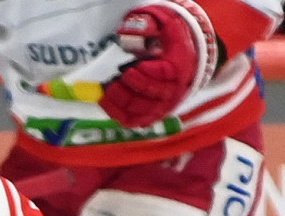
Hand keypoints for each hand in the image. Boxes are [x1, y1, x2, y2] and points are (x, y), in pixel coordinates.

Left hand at [98, 0, 217, 126]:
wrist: (179, 62)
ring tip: (108, 88)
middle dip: (131, 88)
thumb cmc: (168, 43)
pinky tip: (105, 101)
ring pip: (141, 110)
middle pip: (152, 95)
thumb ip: (151, 26)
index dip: (148, 75)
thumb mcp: (166, 27)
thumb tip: (132, 31)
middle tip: (115, 79)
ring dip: (120, 101)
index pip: (166, 75)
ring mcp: (162, 105)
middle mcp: (174, 90)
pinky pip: (134, 120)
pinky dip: (118, 113)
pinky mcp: (151, 115)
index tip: (132, 69)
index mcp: (179, 67)